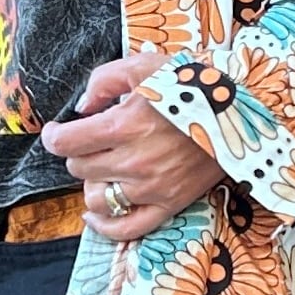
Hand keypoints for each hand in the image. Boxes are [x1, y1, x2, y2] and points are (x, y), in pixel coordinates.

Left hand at [41, 53, 225, 241]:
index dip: (53, 136)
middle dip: (79, 152)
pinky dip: (104, 224)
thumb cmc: (192, 86)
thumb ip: (104, 80)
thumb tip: (81, 107)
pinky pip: (126, 228)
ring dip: (93, 182)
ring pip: (97, 198)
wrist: (240, 113)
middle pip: (79, 168)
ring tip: (104, 168)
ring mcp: (151, 188)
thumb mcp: (145, 66)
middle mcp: (134, 162)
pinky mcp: (168, 205)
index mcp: (124, 126)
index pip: (66, 142)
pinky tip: (94, 213)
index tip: (56, 131)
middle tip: (93, 141)